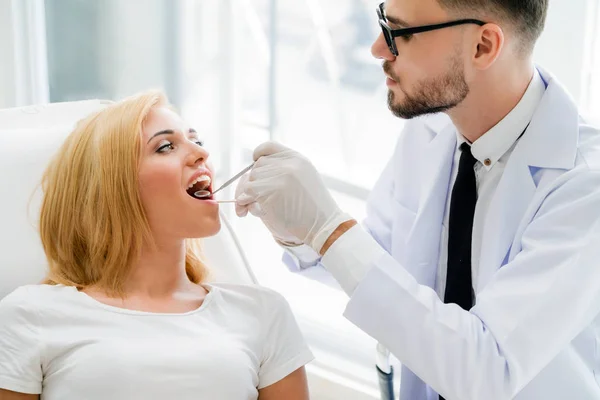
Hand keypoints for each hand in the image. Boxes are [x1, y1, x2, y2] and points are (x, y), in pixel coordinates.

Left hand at [235, 142, 352, 252]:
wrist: (323, 225)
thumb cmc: (312, 208)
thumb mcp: (303, 179)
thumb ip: (282, 171)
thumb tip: (251, 176)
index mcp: (297, 159)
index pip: (269, 147)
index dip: (258, 154)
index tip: (253, 162)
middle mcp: (288, 164)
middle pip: (257, 166)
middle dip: (252, 182)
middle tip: (252, 198)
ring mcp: (279, 176)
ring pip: (250, 180)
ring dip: (250, 195)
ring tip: (262, 208)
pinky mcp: (270, 191)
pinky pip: (248, 192)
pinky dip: (248, 202)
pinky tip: (260, 211)